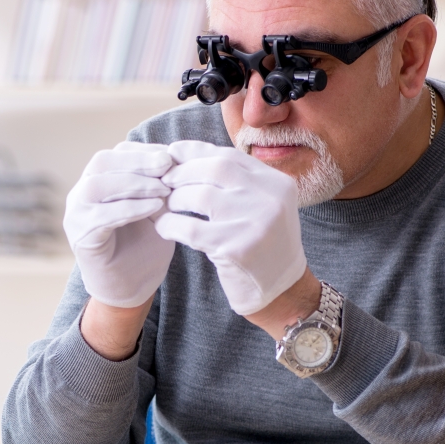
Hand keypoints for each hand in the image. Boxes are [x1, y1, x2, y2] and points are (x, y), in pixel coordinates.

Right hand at [63, 142, 174, 308]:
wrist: (131, 289)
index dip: (144, 151)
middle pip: (102, 163)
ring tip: (163, 188)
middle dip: (138, 161)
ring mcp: (76, 215)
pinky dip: (130, 208)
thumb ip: (159, 186)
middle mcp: (81, 194)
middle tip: (167, 165)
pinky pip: (102, 216)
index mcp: (98, 182)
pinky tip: (154, 207)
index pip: (116, 154)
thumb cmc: (144, 247)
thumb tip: (175, 159)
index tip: (172, 155)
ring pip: (97, 185)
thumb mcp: (157, 210)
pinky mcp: (80, 237)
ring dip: (133, 183)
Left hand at [155, 140, 307, 315]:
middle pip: (215, 169)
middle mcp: (270, 198)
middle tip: (164, 181)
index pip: (229, 156)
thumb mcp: (260, 206)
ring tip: (166, 206)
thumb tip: (183, 154)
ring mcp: (255, 223)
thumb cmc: (261, 245)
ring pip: (200, 196)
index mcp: (277, 183)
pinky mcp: (237, 249)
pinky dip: (170, 225)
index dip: (196, 152)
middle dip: (182, 172)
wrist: (281, 291)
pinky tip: (163, 227)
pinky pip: (190, 229)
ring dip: (175, 199)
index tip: (173, 154)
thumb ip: (235, 181)